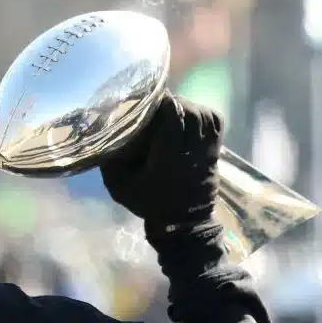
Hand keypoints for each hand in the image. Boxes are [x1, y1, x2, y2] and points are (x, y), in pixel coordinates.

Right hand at [99, 93, 223, 237]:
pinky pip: (215, 121)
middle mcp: (192, 150)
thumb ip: (110, 161)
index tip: (144, 98)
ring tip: (170, 110)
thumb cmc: (149, 204)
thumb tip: (105, 132)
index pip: (173, 116)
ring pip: (202, 113)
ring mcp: (207, 149)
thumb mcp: (119, 187)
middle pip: (188, 110)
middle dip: (171, 102)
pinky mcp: (216, 150)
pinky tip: (188, 116)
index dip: (160, 101)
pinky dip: (202, 112)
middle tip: (155, 105)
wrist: (184, 224)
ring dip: (186, 106)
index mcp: (168, 157)